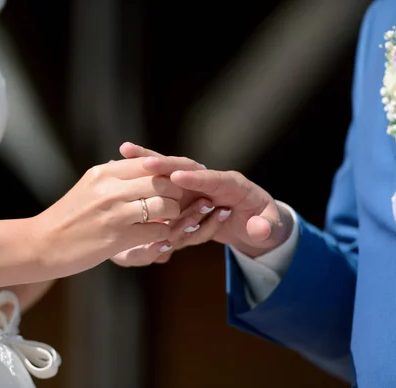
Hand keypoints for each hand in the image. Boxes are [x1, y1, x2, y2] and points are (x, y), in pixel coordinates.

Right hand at [33, 158, 193, 273]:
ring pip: (164, 205)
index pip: (149, 162)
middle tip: (178, 203)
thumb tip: (134, 162)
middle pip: (162, 181)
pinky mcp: (117, 237)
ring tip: (169, 221)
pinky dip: (163, 235)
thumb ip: (112, 175)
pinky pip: (156, 231)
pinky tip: (159, 238)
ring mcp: (114, 213)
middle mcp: (110, 188)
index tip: (178, 182)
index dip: (169, 172)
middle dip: (176, 193)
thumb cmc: (67, 218)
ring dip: (172, 215)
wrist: (41, 245)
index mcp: (104, 172)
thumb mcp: (88, 187)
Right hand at [117, 143, 293, 258]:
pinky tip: (124, 155)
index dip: (196, 178)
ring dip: (149, 161)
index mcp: (235, 185)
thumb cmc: (266, 223)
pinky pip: (163, 181)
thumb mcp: (271, 227)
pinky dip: (146, 169)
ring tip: (126, 150)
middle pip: (185, 168)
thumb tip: (260, 228)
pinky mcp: (185, 193)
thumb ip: (267, 227)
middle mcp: (212, 181)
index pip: (214, 180)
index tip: (178, 176)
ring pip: (170, 172)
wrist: (256, 221)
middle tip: (139, 157)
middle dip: (163, 162)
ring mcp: (197, 186)